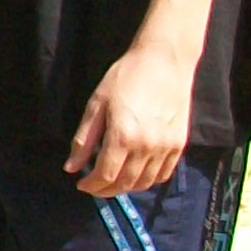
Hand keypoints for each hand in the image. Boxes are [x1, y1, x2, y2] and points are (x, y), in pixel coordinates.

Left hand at [67, 44, 194, 196]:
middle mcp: (146, 146)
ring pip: (144, 183)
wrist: (164, 60)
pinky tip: (136, 174)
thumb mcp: (96, 104)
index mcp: (122, 136)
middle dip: (106, 190)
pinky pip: (163, 174)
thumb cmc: (126, 77)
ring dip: (126, 188)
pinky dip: (148, 180)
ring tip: (113, 181)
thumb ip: (84, 140)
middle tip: (95, 187)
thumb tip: (71, 168)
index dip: (91, 186)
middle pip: (124, 184)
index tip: (82, 184)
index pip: (105, 176)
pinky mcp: (179, 144)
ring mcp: (166, 147)